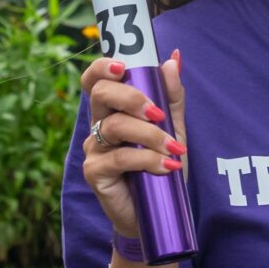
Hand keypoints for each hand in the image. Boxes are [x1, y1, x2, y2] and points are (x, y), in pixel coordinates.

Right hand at [80, 53, 185, 237]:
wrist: (158, 209)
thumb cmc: (161, 163)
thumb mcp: (173, 126)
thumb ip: (171, 95)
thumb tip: (173, 58)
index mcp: (113, 109)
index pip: (96, 79)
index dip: (103, 67)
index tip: (123, 66)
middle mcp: (99, 124)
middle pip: (100, 94)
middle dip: (132, 98)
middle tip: (158, 113)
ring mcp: (94, 148)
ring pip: (114, 127)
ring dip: (149, 135)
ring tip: (174, 148)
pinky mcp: (95, 172)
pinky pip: (118, 158)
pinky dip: (147, 159)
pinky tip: (166, 166)